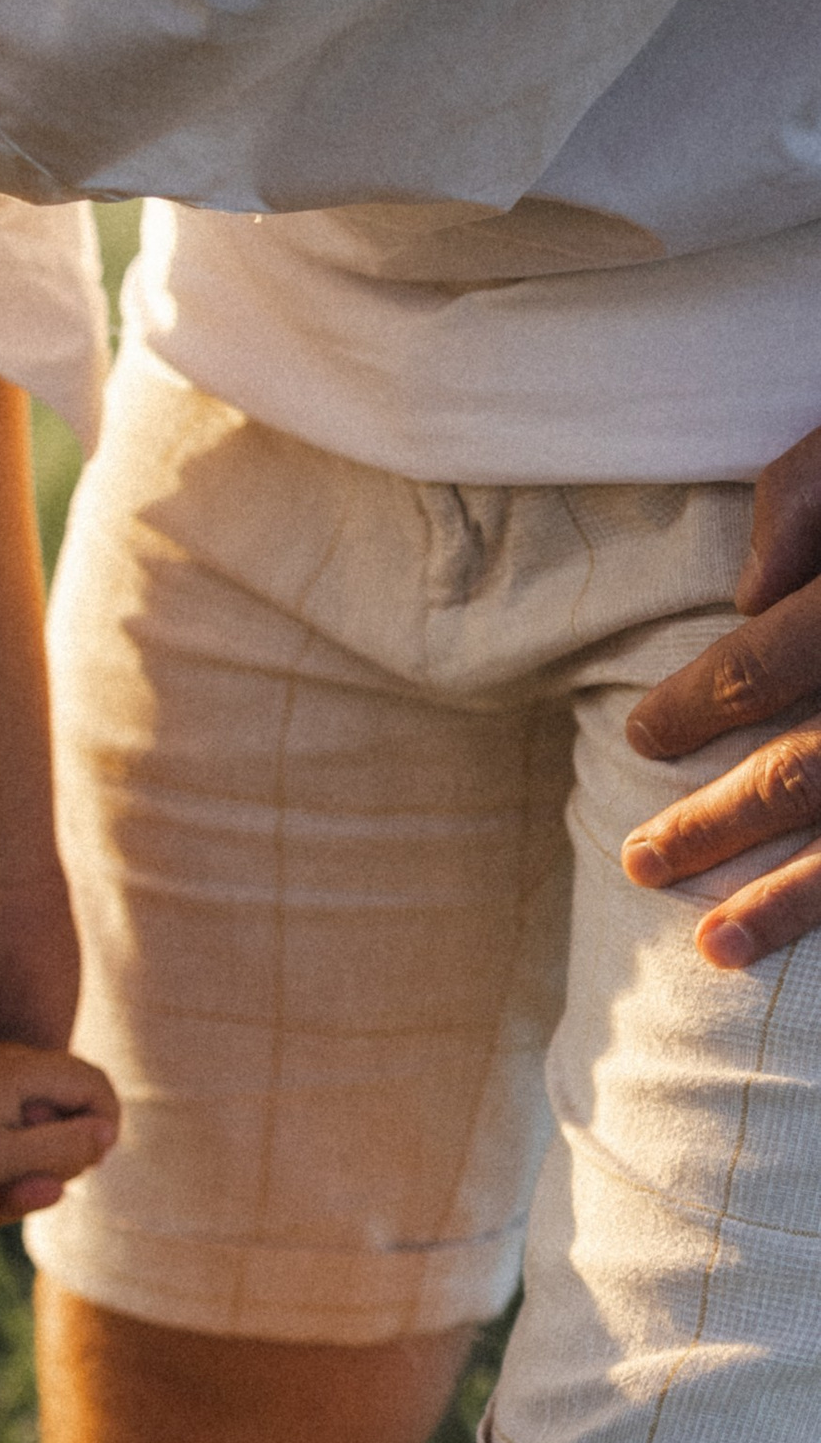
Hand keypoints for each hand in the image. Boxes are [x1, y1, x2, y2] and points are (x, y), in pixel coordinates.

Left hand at [623, 419, 820, 968]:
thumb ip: (810, 492)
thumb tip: (746, 596)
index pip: (767, 661)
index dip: (695, 705)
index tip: (643, 735)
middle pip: (807, 770)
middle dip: (716, 824)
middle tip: (640, 860)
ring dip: (792, 902)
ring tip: (715, 950)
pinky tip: (818, 942)